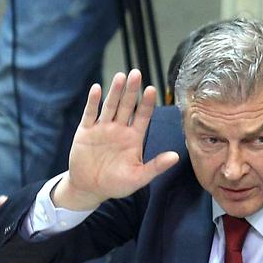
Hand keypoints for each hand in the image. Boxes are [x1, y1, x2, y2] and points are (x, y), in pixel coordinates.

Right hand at [54, 70, 177, 210]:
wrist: (90, 188)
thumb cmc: (116, 184)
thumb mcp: (139, 177)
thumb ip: (156, 166)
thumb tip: (176, 156)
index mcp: (134, 138)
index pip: (143, 116)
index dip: (147, 103)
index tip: (152, 89)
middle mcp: (119, 130)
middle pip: (127, 106)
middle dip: (131, 90)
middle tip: (136, 73)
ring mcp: (102, 129)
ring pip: (110, 106)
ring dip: (114, 92)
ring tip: (120, 76)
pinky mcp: (85, 132)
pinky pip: (90, 114)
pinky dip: (93, 102)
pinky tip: (97, 89)